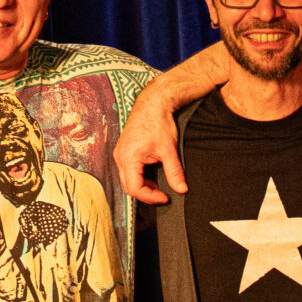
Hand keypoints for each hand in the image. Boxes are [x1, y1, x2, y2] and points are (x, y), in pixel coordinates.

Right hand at [115, 86, 186, 203]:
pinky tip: (152, 175)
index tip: (166, 198)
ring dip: (143, 186)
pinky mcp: (124, 151)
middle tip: (163, 195)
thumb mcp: (169, 150)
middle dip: (146, 194)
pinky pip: (128, 171)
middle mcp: (120, 157)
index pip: (135, 188)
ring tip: (159, 186)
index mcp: (128, 158)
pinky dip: (139, 177)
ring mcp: (120, 153)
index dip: (151, 197)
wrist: (153, 103)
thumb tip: (182, 189)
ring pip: (127, 179)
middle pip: (128, 186)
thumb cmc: (159, 123)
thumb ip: (174, 172)